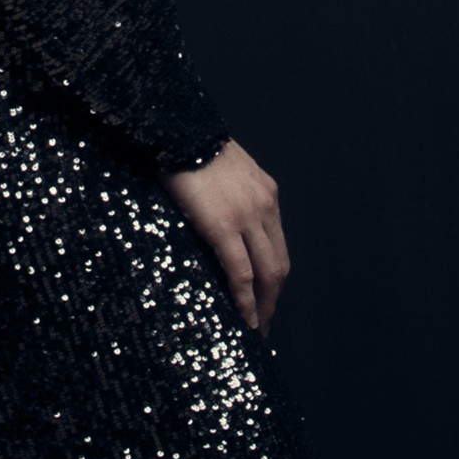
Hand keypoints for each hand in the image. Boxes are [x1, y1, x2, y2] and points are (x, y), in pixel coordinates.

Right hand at [165, 141, 289, 333]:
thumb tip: (217, 216)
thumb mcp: (225, 170)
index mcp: (267, 195)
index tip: (267, 296)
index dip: (274, 276)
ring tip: (256, 328)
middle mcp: (265, 208)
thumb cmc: (192, 147)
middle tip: (265, 322)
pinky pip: (241, 271)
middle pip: (279, 264)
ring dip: (264, 305)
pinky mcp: (224, 226)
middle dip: (273, 297)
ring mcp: (247, 218)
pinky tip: (244, 318)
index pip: (278, 245)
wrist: (179, 131)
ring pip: (267, 273)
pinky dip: (246, 299)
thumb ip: (231, 195)